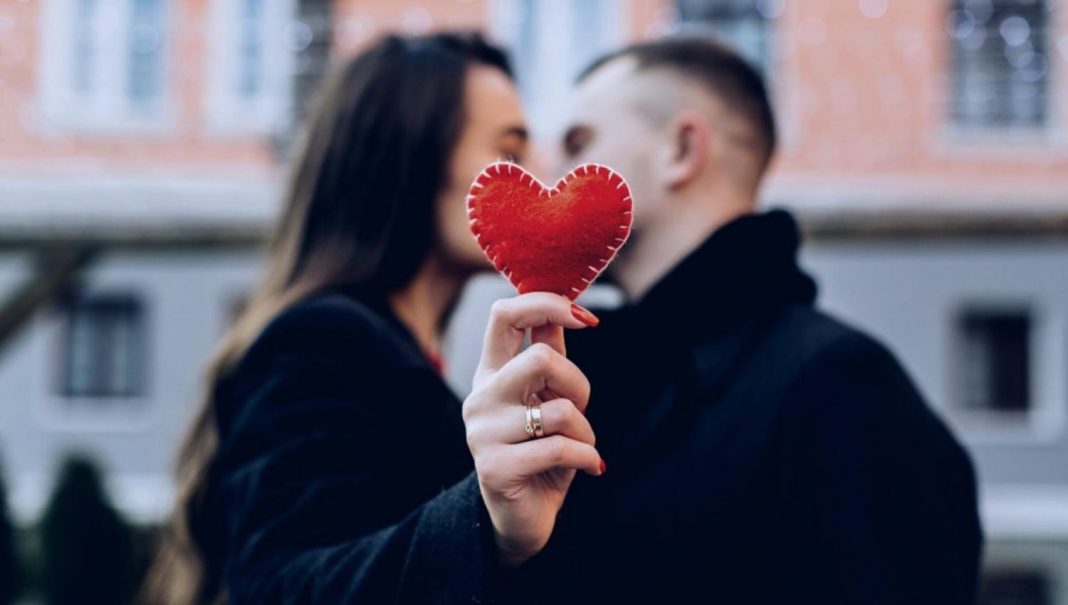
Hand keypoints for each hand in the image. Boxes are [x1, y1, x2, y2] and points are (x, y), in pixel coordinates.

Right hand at [462, 293, 603, 567]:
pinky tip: (591, 468)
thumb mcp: (546, 398)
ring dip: (586, 431)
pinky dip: (588, 458)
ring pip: (559, 410)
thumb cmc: (541, 451)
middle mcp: (480, 397)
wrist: (522, 518)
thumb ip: (550, 354)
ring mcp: (483, 433)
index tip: (584, 319)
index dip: (545, 305)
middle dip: (578, 384)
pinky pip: (562, 449)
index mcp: (491, 373)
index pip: (503, 314)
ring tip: (581, 447)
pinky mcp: (496, 468)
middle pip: (540, 359)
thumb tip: (565, 307)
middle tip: (579, 409)